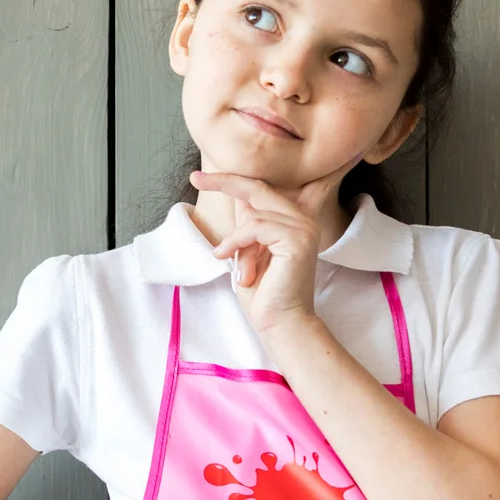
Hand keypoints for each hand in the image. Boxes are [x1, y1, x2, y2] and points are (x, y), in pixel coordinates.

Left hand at [191, 158, 362, 335]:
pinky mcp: (298, 240)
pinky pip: (255, 228)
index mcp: (294, 222)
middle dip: (224, 182)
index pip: (263, 190)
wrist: (279, 323)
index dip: (235, 178)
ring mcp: (304, 229)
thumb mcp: (249, 251)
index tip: (200, 175)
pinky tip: (228, 260)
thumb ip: (248, 226)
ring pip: (254, 215)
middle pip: (257, 189)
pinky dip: (237, 243)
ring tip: (238, 268)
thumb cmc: (263, 294)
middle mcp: (304, 220)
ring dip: (237, 243)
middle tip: (195, 178)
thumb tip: (237, 199)